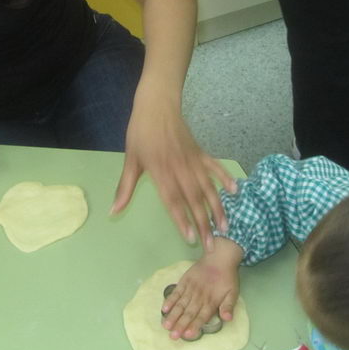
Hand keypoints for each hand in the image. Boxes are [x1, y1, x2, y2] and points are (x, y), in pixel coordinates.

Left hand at [112, 98, 235, 250]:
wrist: (156, 106)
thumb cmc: (140, 133)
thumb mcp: (130, 160)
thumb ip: (125, 188)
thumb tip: (113, 211)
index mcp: (161, 171)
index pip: (173, 201)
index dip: (182, 220)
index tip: (190, 238)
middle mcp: (180, 168)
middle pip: (194, 200)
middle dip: (203, 223)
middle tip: (211, 244)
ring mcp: (193, 160)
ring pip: (208, 187)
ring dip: (217, 207)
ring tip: (225, 226)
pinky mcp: (201, 152)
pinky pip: (216, 167)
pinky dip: (226, 178)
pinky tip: (235, 191)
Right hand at [162, 238, 242, 339]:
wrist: (219, 257)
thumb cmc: (227, 278)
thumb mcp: (233, 292)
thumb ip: (229, 306)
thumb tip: (227, 319)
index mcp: (211, 301)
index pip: (202, 316)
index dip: (195, 325)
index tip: (188, 335)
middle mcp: (199, 297)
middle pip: (189, 313)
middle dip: (180, 325)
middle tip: (172, 336)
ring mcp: (190, 289)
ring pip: (180, 305)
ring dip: (173, 316)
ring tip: (166, 326)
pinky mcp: (184, 281)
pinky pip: (176, 292)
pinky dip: (170, 300)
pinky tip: (164, 309)